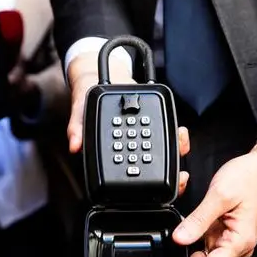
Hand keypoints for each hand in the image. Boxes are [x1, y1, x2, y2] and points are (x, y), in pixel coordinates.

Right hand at [66, 51, 191, 193]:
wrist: (98, 74)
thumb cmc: (87, 98)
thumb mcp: (79, 111)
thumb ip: (77, 127)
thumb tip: (75, 146)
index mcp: (114, 151)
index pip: (129, 172)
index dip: (143, 182)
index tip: (153, 180)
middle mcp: (131, 146)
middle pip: (152, 165)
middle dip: (169, 172)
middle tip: (181, 175)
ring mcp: (143, 134)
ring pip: (164, 151)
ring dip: (176, 152)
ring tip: (181, 146)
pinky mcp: (153, 120)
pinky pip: (167, 132)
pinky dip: (176, 135)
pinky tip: (180, 132)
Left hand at [172, 133, 256, 256]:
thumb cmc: (250, 178)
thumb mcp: (219, 197)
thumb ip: (198, 220)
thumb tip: (179, 239)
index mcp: (239, 242)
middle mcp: (237, 246)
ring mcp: (232, 239)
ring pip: (204, 255)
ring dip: (189, 251)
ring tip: (171, 245)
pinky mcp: (227, 232)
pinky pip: (206, 243)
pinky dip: (194, 240)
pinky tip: (182, 235)